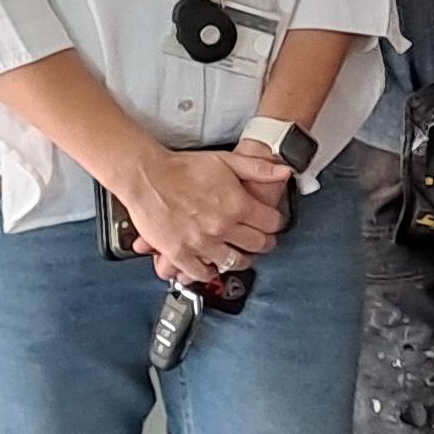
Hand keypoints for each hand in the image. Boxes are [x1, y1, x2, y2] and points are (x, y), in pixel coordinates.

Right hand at [121, 147, 290, 283]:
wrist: (148, 176)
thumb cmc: (184, 167)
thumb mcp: (226, 160)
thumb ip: (258, 168)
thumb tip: (285, 171)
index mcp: (238, 205)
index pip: (271, 223)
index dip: (275, 223)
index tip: (273, 224)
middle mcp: (222, 227)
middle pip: (256, 245)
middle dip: (264, 244)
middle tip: (262, 243)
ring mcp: (201, 243)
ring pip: (232, 262)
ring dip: (240, 261)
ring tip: (241, 256)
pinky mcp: (179, 253)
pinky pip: (201, 272)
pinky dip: (209, 272)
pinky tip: (211, 266)